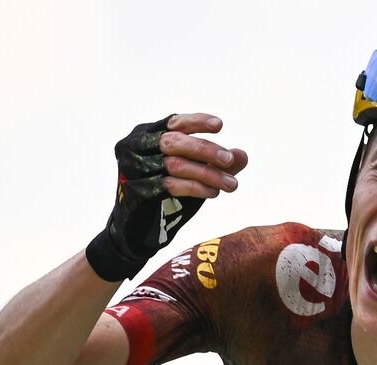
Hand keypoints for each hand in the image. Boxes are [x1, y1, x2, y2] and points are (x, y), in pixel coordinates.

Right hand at [85, 113, 247, 281]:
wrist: (138, 229)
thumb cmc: (165, 194)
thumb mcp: (191, 173)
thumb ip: (214, 163)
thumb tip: (242, 155)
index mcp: (145, 135)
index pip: (173, 123)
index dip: (196, 122)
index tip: (220, 125)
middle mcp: (136, 148)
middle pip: (174, 142)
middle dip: (206, 151)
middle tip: (230, 161)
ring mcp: (134, 169)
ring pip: (176, 165)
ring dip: (208, 174)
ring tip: (231, 184)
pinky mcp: (138, 190)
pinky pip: (172, 186)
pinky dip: (196, 188)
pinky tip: (213, 193)